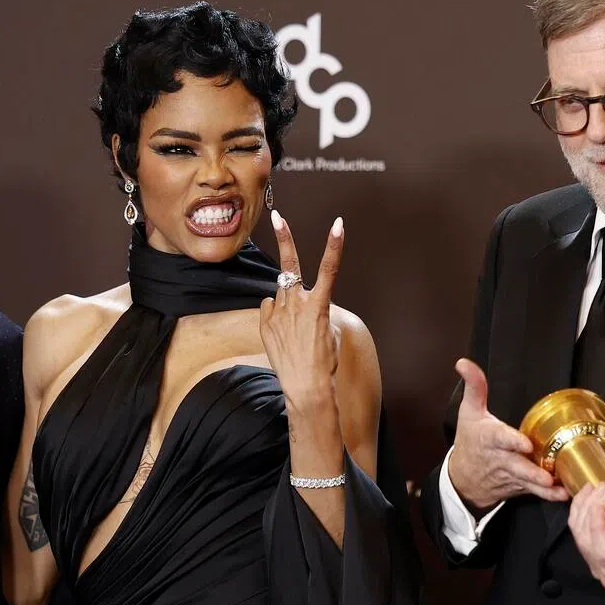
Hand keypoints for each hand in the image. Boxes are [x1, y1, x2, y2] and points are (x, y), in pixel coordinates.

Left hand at [260, 211, 341, 411]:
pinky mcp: (265, 324)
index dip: (334, 245)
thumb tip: (299, 304)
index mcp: (319, 306)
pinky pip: (270, 308)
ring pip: (281, 292)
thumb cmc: (324, 362)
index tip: (338, 225)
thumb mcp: (329, 333)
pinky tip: (283, 332)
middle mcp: (297, 305)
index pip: (329, 269)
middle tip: (277, 217)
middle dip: (285, 239)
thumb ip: (316, 311)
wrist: (306, 386)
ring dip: (288, 299)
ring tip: (296, 325)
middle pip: (290, 266)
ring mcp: (278, 313)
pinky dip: (276, 314)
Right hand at [446, 358, 566, 513]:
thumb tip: (464, 363)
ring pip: (528, 482)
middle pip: (517, 466)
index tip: (526, 443)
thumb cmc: (470, 442)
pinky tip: (564, 494)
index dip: (512, 441)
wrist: (463, 479)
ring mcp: (511, 475)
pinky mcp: (519, 487)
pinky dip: (548, 495)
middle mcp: (500, 459)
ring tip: (559, 489)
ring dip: (543, 487)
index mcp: (488, 439)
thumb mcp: (468, 412)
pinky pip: (533, 492)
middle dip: (531, 472)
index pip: (500, 439)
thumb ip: (474, 386)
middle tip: (547, 476)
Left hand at [568, 485, 604, 590]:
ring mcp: (597, 567)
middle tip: (598, 487)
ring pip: (579, 536)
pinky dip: (580, 516)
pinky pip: (580, 536)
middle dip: (588, 507)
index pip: (599, 542)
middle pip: (584, 538)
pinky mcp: (594, 559)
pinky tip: (586, 500)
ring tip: (590, 489)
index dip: (598, 513)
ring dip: (580, 509)